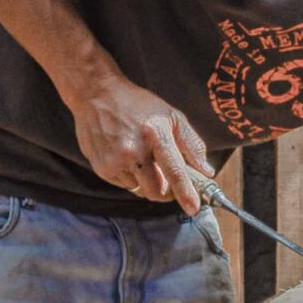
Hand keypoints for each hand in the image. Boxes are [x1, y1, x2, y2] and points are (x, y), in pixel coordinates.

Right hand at [70, 75, 212, 212]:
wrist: (96, 95)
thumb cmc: (139, 105)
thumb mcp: (172, 116)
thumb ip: (192, 145)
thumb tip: (206, 170)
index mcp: (155, 135)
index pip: (174, 172)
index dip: (186, 193)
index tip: (193, 208)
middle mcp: (133, 150)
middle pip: (156, 191)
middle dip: (167, 192)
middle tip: (170, 182)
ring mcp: (114, 160)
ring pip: (140, 190)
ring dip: (147, 182)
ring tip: (144, 159)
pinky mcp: (101, 167)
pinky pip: (124, 185)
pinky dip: (131, 177)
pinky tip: (128, 158)